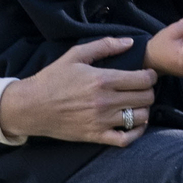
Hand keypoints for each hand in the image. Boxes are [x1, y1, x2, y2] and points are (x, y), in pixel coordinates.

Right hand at [0, 36, 157, 146]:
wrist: (31, 106)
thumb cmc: (52, 79)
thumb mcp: (75, 55)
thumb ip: (104, 46)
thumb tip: (129, 42)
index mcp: (102, 79)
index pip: (143, 79)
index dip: (151, 76)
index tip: (147, 75)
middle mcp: (105, 101)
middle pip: (146, 98)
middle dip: (149, 91)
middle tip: (142, 89)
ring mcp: (102, 121)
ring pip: (140, 118)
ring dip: (144, 110)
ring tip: (137, 104)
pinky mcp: (96, 136)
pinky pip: (126, 139)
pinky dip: (136, 133)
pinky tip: (135, 124)